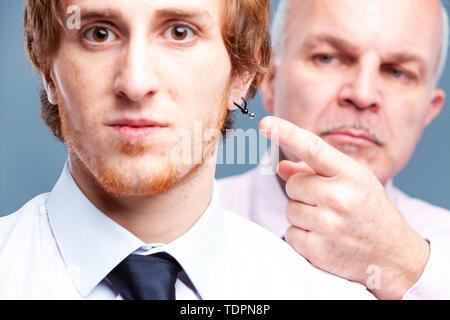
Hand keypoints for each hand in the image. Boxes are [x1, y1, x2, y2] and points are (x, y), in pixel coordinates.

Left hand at [259, 116, 429, 299]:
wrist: (395, 256)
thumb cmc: (370, 212)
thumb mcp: (353, 183)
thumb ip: (315, 172)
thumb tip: (281, 166)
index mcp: (351, 174)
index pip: (312, 148)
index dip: (285, 133)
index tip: (265, 124)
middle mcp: (339, 197)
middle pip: (293, 184)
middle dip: (303, 192)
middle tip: (328, 203)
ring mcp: (328, 225)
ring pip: (289, 209)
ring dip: (302, 215)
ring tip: (329, 222)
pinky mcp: (318, 250)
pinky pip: (290, 233)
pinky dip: (301, 236)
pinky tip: (324, 238)